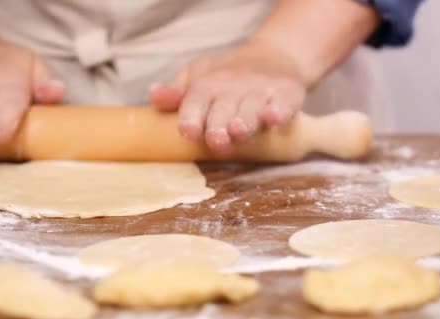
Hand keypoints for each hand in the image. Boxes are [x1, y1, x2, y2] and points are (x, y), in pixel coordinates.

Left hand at [150, 42, 306, 152]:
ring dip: (245, 121)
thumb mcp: (197, 77)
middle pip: (223, 111)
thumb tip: (153, 95)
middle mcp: (233, 89)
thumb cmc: (226, 76)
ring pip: (251, 110)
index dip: (191, 117)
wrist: (274, 56)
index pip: (195, 102)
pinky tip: (273, 118)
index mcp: (206, 87)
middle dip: (219, 125)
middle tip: (215, 139)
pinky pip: (284, 103)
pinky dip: (279, 111)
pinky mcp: (286, 94)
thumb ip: (176, 93)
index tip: (188, 131)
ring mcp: (260, 91)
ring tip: (238, 130)